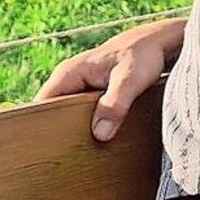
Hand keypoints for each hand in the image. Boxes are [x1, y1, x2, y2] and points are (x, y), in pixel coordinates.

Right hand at [35, 18, 183, 140]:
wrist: (159, 42)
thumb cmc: (144, 55)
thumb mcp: (129, 80)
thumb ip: (115, 105)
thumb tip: (100, 134)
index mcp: (68, 73)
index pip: (40, 105)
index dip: (41, 126)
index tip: (49, 149)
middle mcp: (70, 79)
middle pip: (53, 113)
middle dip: (60, 133)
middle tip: (70, 156)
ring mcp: (81, 86)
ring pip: (70, 114)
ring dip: (77, 130)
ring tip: (84, 153)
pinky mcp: (94, 93)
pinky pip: (84, 113)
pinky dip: (90, 125)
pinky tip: (100, 141)